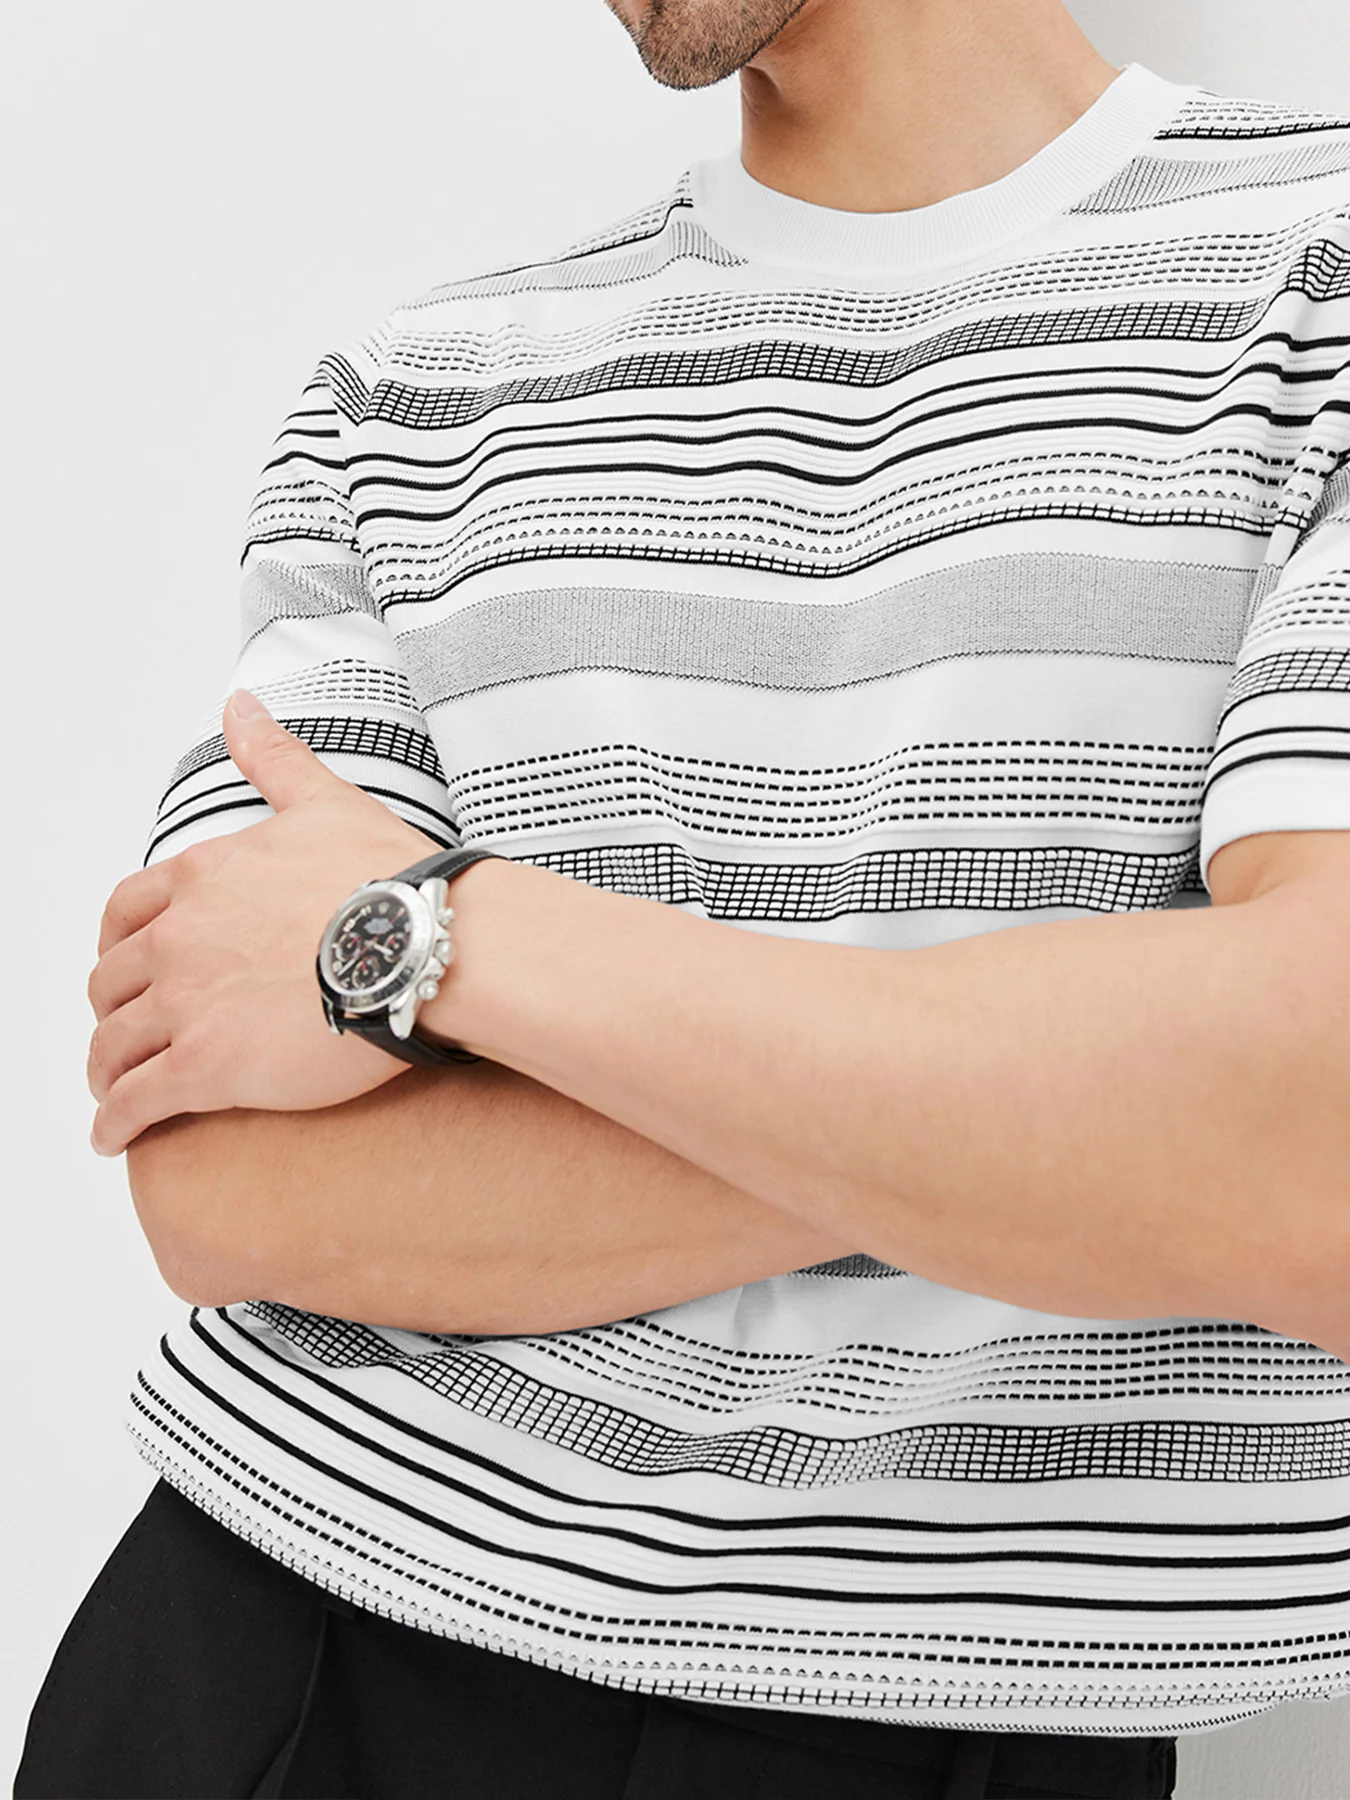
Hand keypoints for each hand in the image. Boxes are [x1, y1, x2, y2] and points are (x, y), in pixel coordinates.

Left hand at [88, 691, 441, 1154]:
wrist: (425, 945)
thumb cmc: (390, 879)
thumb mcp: (324, 802)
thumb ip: (273, 758)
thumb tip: (240, 705)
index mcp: (202, 879)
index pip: (127, 913)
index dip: (118, 945)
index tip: (126, 967)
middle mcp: (178, 938)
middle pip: (111, 981)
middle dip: (112, 1009)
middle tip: (125, 1034)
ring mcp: (186, 1004)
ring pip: (112, 1044)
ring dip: (105, 1070)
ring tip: (114, 1093)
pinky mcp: (205, 1067)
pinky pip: (134, 1101)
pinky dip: (113, 1122)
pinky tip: (112, 1137)